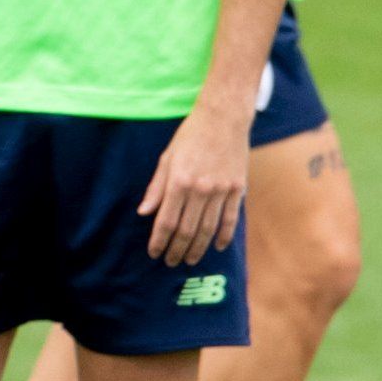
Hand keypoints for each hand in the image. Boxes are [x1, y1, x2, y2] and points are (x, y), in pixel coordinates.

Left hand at [139, 104, 248, 263]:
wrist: (224, 118)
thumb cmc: (190, 136)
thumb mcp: (167, 158)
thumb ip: (156, 187)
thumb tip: (143, 212)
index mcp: (178, 181)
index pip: (166, 221)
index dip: (159, 241)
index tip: (154, 253)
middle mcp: (199, 189)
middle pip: (186, 230)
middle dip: (177, 250)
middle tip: (171, 262)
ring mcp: (221, 190)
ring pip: (208, 229)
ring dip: (198, 248)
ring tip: (191, 259)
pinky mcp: (237, 188)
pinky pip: (231, 219)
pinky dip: (224, 236)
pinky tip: (218, 247)